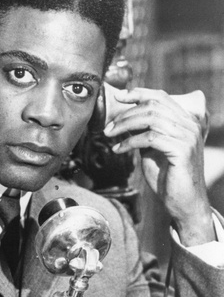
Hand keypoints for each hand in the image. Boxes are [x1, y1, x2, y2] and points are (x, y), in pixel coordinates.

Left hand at [104, 87, 214, 245]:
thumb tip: (124, 116)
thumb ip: (142, 130)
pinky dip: (129, 142)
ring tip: (109, 135)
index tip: (118, 96)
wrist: (182, 202)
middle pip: (152, 106)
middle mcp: (190, 124)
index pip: (160, 96)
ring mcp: (188, 136)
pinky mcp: (182, 150)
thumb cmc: (166, 175)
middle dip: (125, 114)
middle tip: (108, 127)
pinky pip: (150, 138)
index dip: (138, 93)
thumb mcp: (151, 147)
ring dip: (124, 125)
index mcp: (185, 120)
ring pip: (150, 119)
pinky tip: (118, 149)